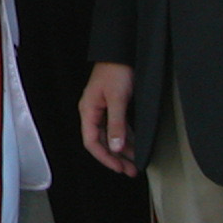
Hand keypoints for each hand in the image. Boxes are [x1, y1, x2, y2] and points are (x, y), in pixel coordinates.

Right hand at [80, 62, 137, 176]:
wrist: (121, 51)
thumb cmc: (115, 71)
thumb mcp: (118, 99)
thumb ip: (117, 124)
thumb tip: (116, 148)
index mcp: (88, 111)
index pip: (92, 142)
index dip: (105, 158)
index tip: (119, 168)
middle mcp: (93, 112)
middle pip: (101, 142)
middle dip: (115, 158)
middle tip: (130, 170)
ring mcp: (102, 109)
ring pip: (110, 136)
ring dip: (122, 150)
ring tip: (135, 162)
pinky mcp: (113, 105)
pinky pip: (117, 127)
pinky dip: (126, 138)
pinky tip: (134, 145)